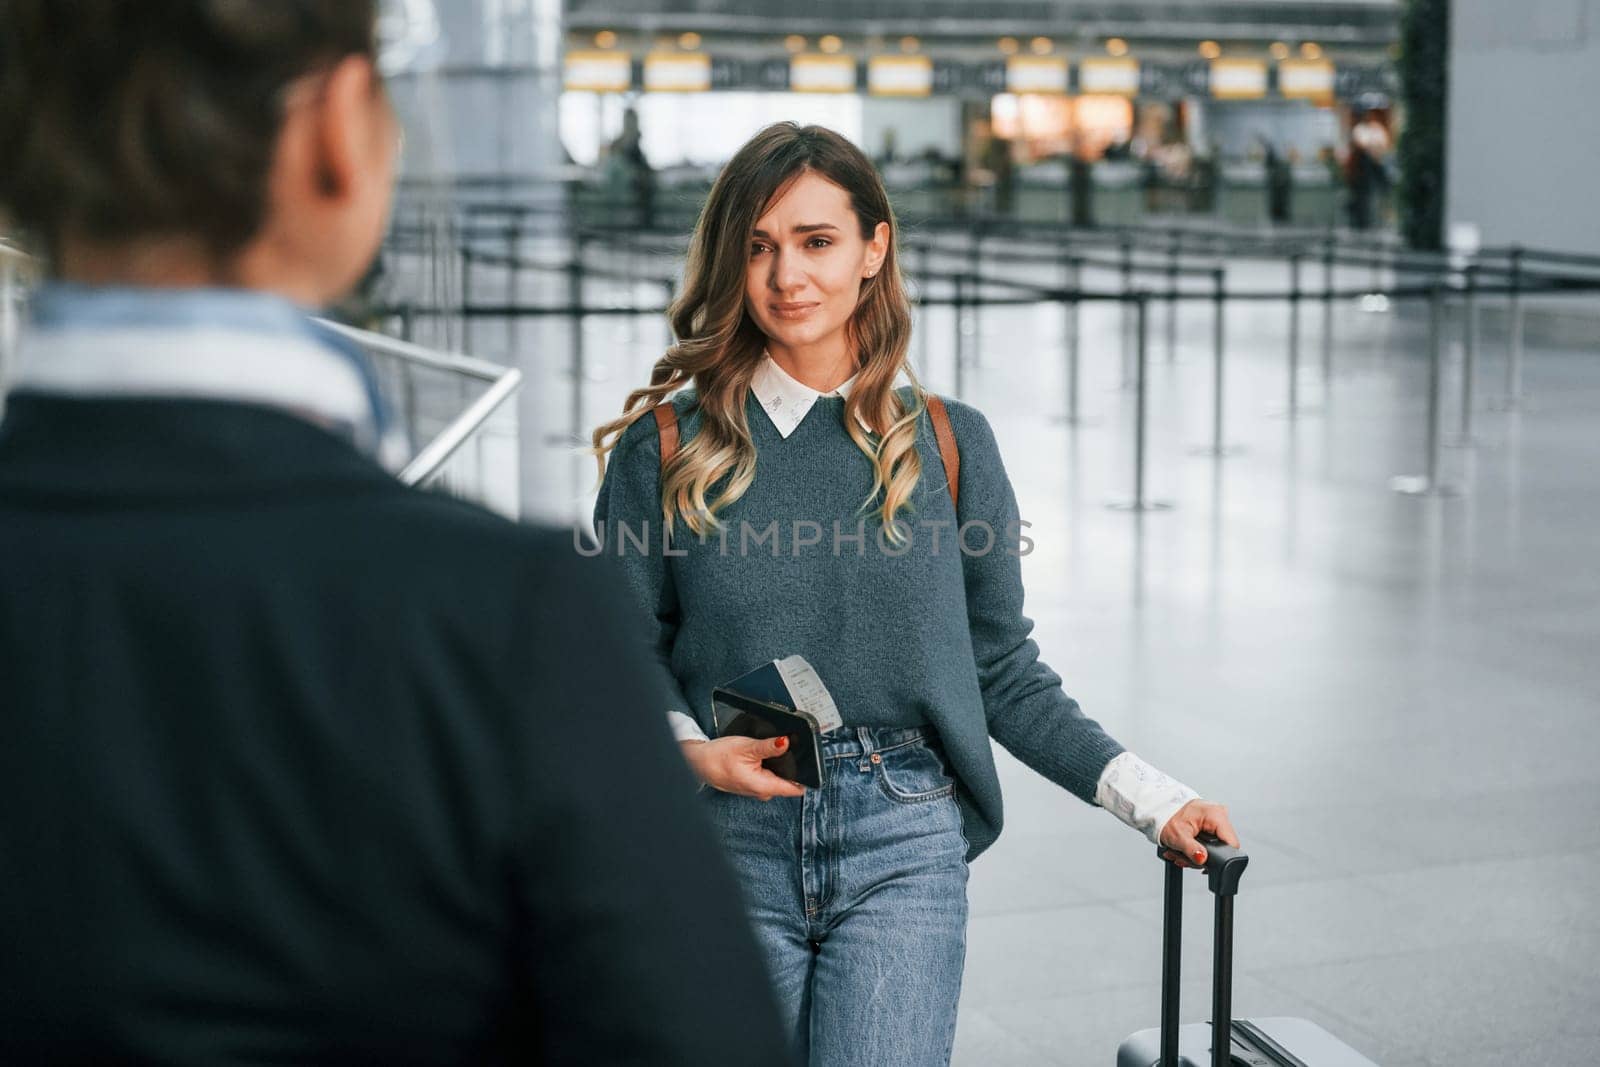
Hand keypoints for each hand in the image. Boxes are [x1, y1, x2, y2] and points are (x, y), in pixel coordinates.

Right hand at [679, 736, 806, 800]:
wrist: (699, 764)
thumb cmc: (718, 758)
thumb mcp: (746, 748)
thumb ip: (769, 746)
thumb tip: (787, 742)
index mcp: (764, 786)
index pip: (795, 788)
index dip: (806, 775)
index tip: (811, 761)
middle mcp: (763, 792)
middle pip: (789, 781)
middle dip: (792, 765)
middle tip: (789, 747)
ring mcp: (758, 789)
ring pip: (779, 777)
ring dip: (780, 765)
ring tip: (773, 749)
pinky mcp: (753, 784)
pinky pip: (769, 776)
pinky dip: (770, 765)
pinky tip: (763, 755)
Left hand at [1158, 799, 1239, 869]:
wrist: (1160, 808)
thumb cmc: (1167, 816)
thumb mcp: (1178, 836)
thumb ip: (1191, 849)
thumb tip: (1202, 859)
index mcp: (1216, 815)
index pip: (1231, 843)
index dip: (1221, 858)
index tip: (1203, 862)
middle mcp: (1219, 815)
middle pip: (1222, 847)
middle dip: (1201, 857)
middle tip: (1184, 858)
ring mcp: (1215, 819)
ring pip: (1214, 847)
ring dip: (1196, 854)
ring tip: (1180, 853)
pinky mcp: (1210, 824)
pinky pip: (1209, 841)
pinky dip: (1196, 847)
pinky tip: (1184, 848)